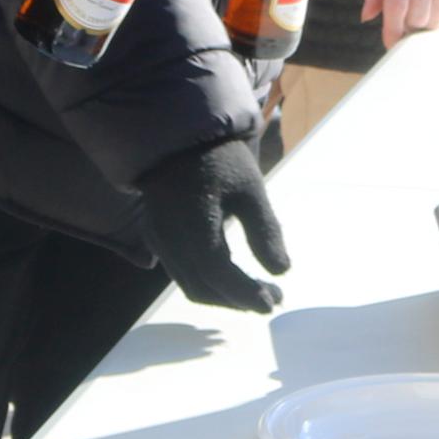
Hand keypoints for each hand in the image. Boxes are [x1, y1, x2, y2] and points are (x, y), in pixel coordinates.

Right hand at [134, 137, 290, 312]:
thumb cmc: (220, 158)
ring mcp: (158, 240)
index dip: (247, 294)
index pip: (220, 275)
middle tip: (272, 299)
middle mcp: (170, 240)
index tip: (273, 303)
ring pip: (189, 284)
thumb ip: (265, 232)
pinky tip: (230, 277)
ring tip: (256, 293)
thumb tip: (281, 272)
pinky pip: (179, 272)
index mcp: (194, 227)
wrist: (175, 136)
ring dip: (223, 296)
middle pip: (202, 288)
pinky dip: (206, 282)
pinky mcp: (156, 237)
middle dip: (238, 301)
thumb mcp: (251, 190)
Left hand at [361, 0, 438, 49]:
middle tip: (403, 23)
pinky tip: (433, 9)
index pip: (396, 8)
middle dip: (407, 27)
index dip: (392, 31)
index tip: (390, 44)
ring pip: (435, 19)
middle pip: (417, 18)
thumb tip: (368, 17)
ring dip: (424, 24)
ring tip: (417, 16)